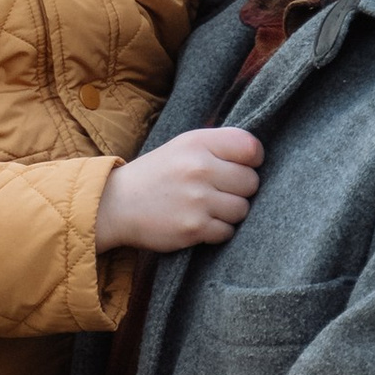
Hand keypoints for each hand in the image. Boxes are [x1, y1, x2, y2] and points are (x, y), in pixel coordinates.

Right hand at [97, 127, 264, 251]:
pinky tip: (199, 222)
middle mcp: (199, 168)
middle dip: (240, 190)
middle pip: (251, 182)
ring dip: (230, 212)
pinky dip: (217, 230)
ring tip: (207, 207)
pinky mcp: (193, 227)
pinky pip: (227, 231)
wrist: (116, 204)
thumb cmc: (157, 174)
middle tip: (219, 191)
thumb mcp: (183, 146)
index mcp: (198, 143)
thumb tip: (258, 156)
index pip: (251, 148)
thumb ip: (218, 146)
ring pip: (242, 209)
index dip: (253, 160)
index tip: (242, 167)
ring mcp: (197, 199)